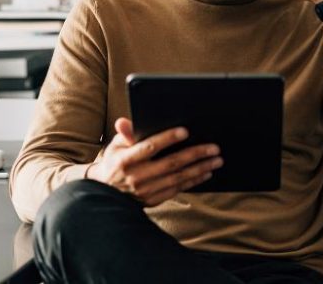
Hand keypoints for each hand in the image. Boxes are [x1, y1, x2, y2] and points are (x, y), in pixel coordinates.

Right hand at [87, 117, 222, 206]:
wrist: (106, 195)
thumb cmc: (114, 164)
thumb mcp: (115, 147)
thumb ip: (125, 134)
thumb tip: (124, 121)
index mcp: (126, 160)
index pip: (150, 147)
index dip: (168, 138)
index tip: (185, 131)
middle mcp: (137, 176)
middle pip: (171, 163)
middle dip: (195, 154)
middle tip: (214, 147)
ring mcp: (146, 190)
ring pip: (178, 177)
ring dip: (200, 168)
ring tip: (216, 160)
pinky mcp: (153, 200)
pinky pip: (178, 189)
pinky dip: (193, 181)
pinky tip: (206, 173)